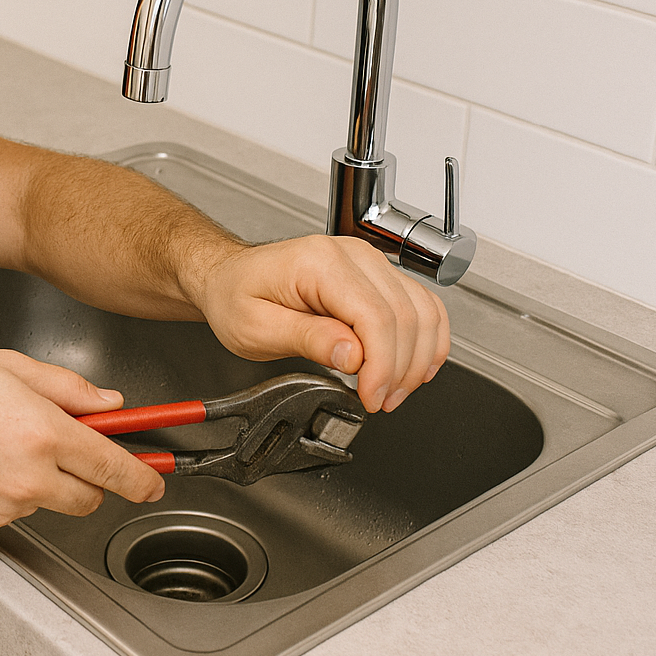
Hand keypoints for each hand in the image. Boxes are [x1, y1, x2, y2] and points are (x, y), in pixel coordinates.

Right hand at [0, 349, 165, 532]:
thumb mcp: (2, 366)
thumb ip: (65, 385)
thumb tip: (108, 403)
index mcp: (41, 431)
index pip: (114, 464)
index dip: (144, 474)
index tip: (157, 477)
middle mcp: (30, 476)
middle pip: (93, 495)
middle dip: (94, 476)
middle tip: (72, 449)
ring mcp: (9, 506)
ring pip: (54, 502)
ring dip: (48, 481)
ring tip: (5, 445)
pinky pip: (20, 511)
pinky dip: (14, 492)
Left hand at [193, 235, 449, 412]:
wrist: (229, 278)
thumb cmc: (236, 296)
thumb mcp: (255, 327)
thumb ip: (307, 340)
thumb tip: (353, 356)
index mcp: (320, 263)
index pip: (376, 316)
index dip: (382, 365)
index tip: (371, 396)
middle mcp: (352, 255)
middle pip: (406, 316)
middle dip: (400, 369)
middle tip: (381, 400)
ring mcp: (368, 262)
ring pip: (422, 311)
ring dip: (418, 358)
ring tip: (392, 390)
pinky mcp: (376, 275)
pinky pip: (420, 305)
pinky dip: (426, 339)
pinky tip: (415, 366)